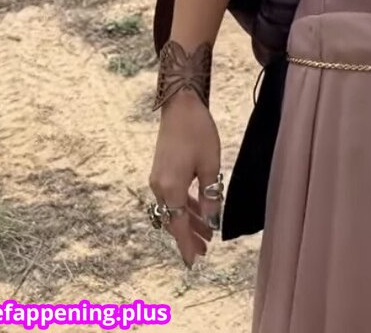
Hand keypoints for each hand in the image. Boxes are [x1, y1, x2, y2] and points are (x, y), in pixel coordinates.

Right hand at [148, 93, 222, 267]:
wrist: (180, 107)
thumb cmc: (198, 132)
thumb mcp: (211, 165)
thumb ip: (210, 195)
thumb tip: (212, 221)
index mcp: (170, 188)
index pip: (178, 226)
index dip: (186, 245)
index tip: (194, 263)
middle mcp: (159, 188)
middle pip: (174, 220)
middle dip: (189, 235)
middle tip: (206, 250)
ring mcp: (157, 180)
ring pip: (173, 209)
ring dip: (188, 221)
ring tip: (207, 233)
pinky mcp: (160, 172)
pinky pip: (171, 197)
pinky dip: (184, 206)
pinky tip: (198, 210)